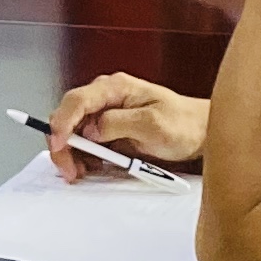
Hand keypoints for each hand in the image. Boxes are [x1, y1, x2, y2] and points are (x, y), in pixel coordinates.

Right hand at [41, 72, 207, 180]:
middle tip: (69, 169)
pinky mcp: (109, 130)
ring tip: (82, 172)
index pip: (76, 101)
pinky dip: (84, 158)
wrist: (201, 132)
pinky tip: (93, 168)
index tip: (59, 145)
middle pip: (68, 117)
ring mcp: (106, 114)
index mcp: (115, 88)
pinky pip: (87, 144)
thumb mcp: (153, 124)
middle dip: (63, 144)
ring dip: (73, 154)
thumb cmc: (184, 123)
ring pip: (74, 133)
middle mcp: (106, 98)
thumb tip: (91, 130)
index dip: (62, 123)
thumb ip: (118, 123)